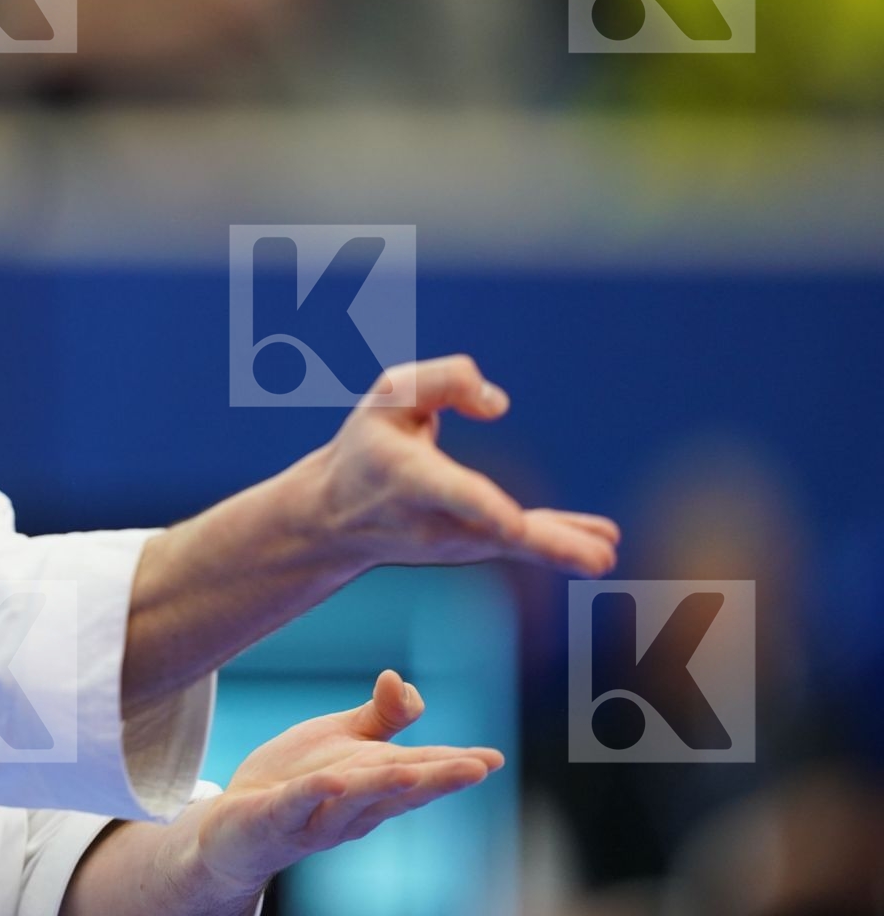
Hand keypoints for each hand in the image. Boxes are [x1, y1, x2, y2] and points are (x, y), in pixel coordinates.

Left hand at [188, 669, 501, 900]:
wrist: (237, 823)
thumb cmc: (298, 780)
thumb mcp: (342, 740)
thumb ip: (379, 715)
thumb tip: (401, 679)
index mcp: (373, 786)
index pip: (419, 772)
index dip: (455, 766)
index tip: (493, 759)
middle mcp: (353, 809)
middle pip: (398, 791)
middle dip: (437, 779)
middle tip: (476, 768)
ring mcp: (315, 817)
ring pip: (353, 800)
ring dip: (383, 786)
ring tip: (413, 771)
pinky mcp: (275, 817)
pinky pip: (297, 803)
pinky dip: (316, 792)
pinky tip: (333, 780)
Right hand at [306, 355, 619, 575]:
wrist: (336, 519)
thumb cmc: (367, 448)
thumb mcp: (388, 397)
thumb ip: (444, 380)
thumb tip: (499, 405)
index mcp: (406, 477)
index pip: (448, 492)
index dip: (482, 508)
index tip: (512, 527)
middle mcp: (435, 518)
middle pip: (495, 533)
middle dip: (545, 547)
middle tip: (597, 561)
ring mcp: (456, 540)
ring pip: (517, 545)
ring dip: (565, 549)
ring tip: (606, 554)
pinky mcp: (475, 545)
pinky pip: (522, 545)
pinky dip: (562, 546)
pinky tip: (602, 548)